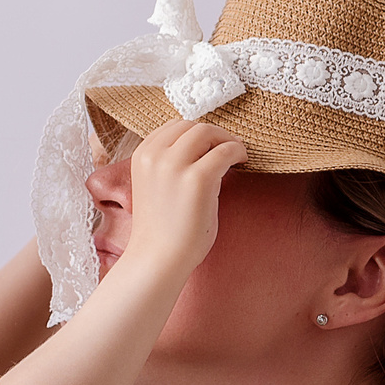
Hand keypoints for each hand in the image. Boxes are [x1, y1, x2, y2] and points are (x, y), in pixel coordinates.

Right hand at [119, 119, 248, 277]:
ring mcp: (174, 165)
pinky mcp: (197, 179)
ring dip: (226, 140)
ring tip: (237, 156)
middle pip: (192, 126)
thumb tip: (207, 146)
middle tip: (229, 149)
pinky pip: (225, 151)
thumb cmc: (163, 229)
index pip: (173, 127)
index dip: (197, 133)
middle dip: (214, 135)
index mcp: (142, 155)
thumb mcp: (158, 184)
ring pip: (208, 132)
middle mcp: (155, 155)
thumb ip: (172, 163)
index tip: (211, 144)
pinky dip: (238, 152)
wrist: (158, 259)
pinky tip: (242, 162)